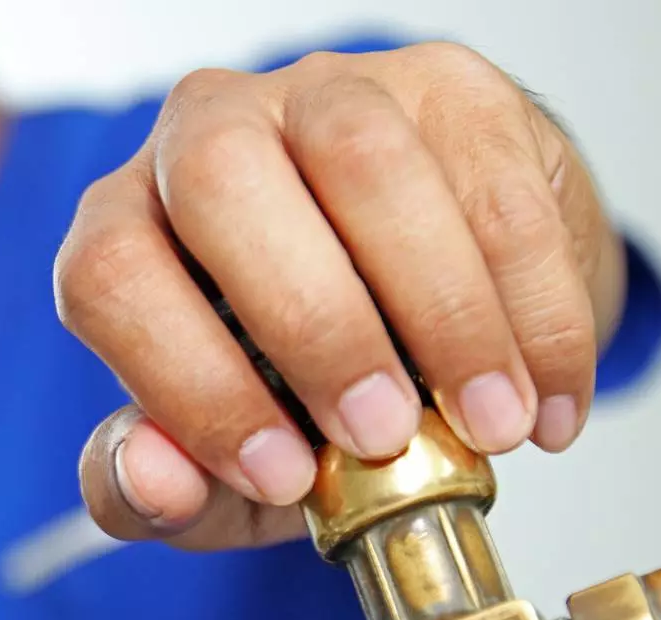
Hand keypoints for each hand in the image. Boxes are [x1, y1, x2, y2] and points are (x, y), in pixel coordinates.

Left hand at [57, 44, 627, 551]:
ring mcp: (329, 95)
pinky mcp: (452, 90)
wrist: (433, 322)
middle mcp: (209, 132)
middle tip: (383, 434)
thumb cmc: (298, 393)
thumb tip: (153, 482)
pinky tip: (546, 401)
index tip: (283, 476)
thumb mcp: (216, 469)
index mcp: (128, 222)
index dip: (190, 383)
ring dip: (439, 309)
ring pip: (364, 157)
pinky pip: (495, 184)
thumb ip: (154, 488)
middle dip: (311, 323)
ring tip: (487, 424)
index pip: (114, 275)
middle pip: (219, 178)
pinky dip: (535, 310)